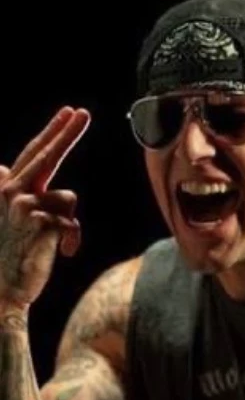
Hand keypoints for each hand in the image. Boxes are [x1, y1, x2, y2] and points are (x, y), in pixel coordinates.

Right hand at [0, 106, 89, 308]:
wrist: (4, 288)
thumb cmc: (12, 254)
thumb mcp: (10, 218)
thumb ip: (12, 189)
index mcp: (9, 188)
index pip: (34, 153)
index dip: (53, 132)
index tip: (70, 111)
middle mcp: (12, 191)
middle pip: (46, 155)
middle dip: (65, 133)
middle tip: (83, 112)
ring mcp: (24, 206)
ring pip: (67, 199)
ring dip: (68, 223)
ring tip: (53, 244)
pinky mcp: (39, 222)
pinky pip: (72, 224)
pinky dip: (72, 242)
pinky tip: (63, 254)